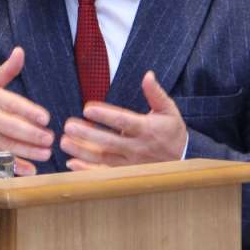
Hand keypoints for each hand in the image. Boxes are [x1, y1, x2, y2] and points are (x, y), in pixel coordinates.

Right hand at [0, 46, 52, 175]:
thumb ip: (7, 70)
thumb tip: (20, 51)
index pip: (11, 103)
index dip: (29, 111)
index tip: (46, 118)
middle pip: (10, 127)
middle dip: (32, 134)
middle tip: (50, 138)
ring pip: (6, 145)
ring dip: (27, 152)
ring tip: (46, 154)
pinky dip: (13, 167)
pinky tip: (29, 170)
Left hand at [60, 70, 187, 169]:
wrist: (185, 159)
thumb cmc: (172, 131)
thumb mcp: (169, 110)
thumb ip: (156, 93)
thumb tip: (148, 75)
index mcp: (146, 129)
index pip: (123, 121)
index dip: (105, 115)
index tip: (87, 108)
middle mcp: (137, 147)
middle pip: (109, 141)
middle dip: (87, 134)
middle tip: (68, 125)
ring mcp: (130, 163)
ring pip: (103, 158)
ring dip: (82, 151)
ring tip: (64, 142)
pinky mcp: (126, 174)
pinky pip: (104, 174)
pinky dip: (87, 171)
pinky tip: (71, 163)